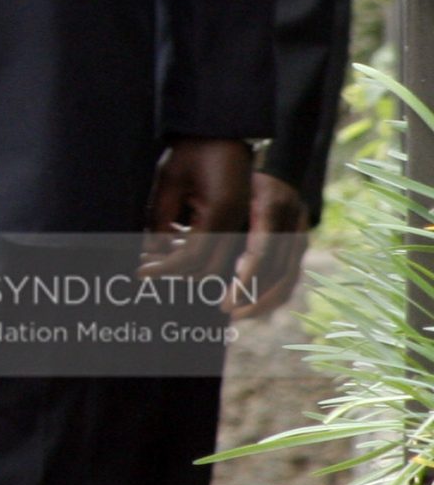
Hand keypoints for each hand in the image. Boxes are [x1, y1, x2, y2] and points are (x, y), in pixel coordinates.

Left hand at [139, 137, 252, 279]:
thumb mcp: (170, 180)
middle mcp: (238, 222)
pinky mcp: (239, 219)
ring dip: (187, 266)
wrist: (222, 130)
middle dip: (176, 272)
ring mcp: (242, 222)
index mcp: (221, 212)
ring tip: (155, 258)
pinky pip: (221, 249)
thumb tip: (149, 249)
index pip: (193, 257)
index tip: (140, 272)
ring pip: (217, 263)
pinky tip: (173, 245)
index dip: (165, 267)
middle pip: (209, 268)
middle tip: (146, 267)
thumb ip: (160, 217)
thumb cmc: (194, 149)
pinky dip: (197, 254)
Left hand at [230, 170, 311, 317]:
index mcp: (270, 206)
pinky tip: (251, 306)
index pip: (261, 252)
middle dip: (253, 297)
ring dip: (263, 302)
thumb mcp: (227, 190)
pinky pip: (290, 277)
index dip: (245, 279)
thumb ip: (216, 219)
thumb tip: (184, 253)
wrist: (276, 170)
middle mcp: (292, 224)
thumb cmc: (240, 180)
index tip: (227, 299)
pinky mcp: (300, 247)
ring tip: (237, 314)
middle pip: (279, 272)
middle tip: (226, 311)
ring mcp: (301, 237)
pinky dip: (272, 295)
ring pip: (288, 280)